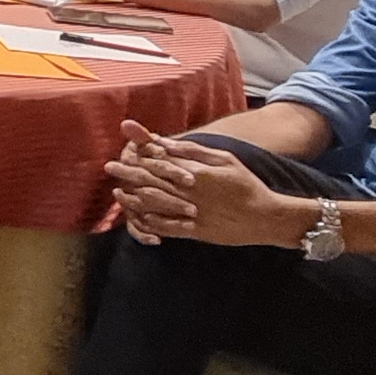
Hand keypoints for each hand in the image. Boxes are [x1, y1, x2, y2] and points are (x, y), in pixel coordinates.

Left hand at [102, 125, 303, 246]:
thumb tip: (170, 143)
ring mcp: (191, 213)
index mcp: (197, 172)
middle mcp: (190, 192)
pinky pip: (167, 228)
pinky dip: (150, 223)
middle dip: (129, 172)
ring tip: (118, 192)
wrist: (265, 216)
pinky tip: (138, 217)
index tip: (125, 149)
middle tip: (110, 167)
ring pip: (155, 204)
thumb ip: (195, 152)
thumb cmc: (246, 184)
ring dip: (133, 198)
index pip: (162, 161)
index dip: (141, 155)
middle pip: (153, 180)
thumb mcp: (225, 159)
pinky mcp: (195, 231)